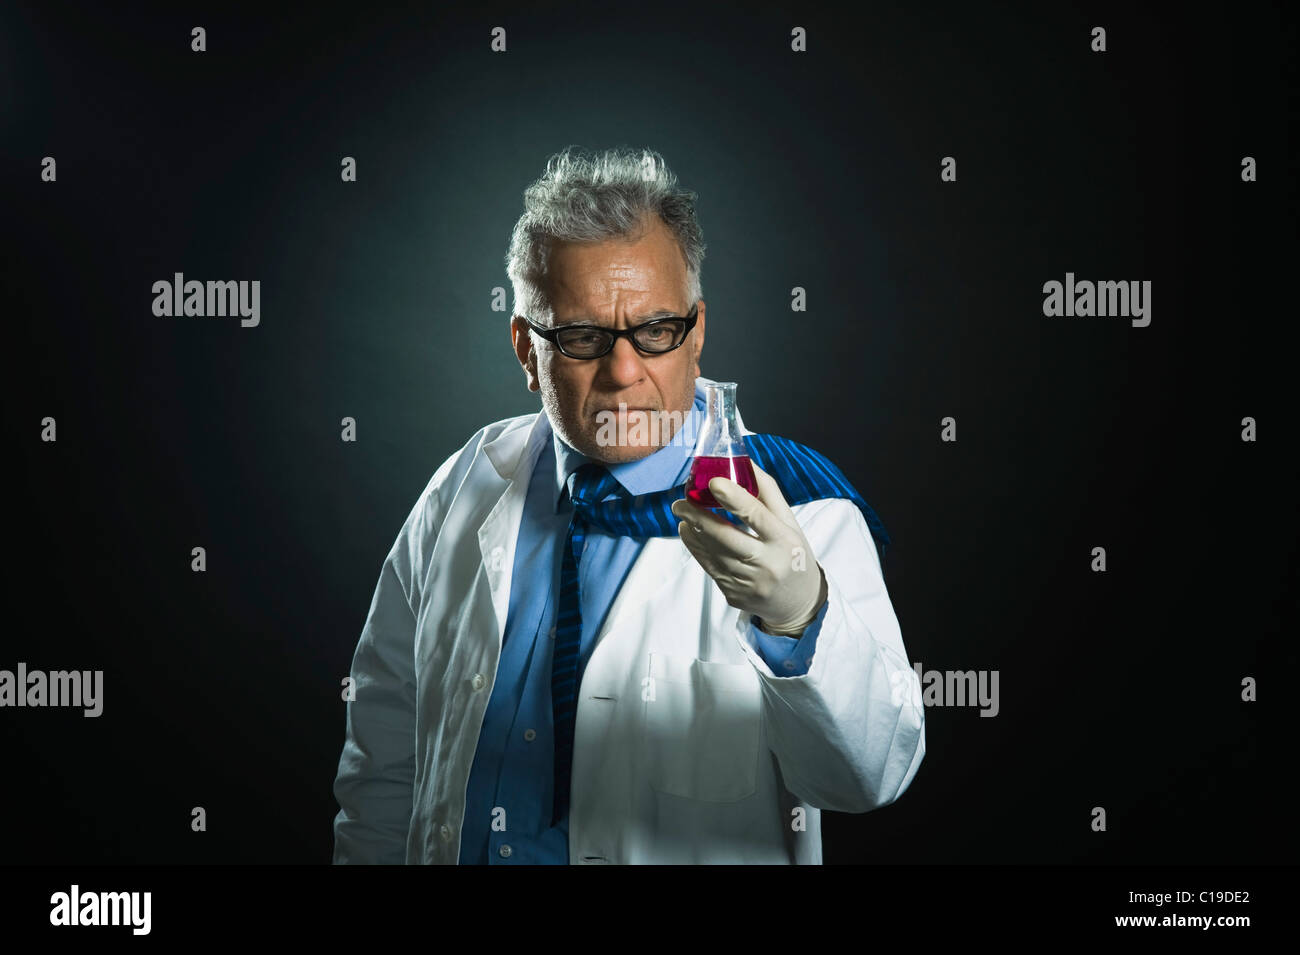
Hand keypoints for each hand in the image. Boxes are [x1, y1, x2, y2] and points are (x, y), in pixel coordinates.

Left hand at [670, 462, 827, 634]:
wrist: (799, 604)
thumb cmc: (794, 556)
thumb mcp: (790, 524)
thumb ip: (768, 494)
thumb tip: (744, 463)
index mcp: (784, 541)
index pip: (757, 515)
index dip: (734, 497)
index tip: (713, 482)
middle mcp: (767, 564)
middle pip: (725, 537)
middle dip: (698, 517)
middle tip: (680, 502)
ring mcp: (749, 583)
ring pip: (713, 553)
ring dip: (693, 531)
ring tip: (683, 514)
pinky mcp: (735, 595)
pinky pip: (710, 568)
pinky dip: (696, 548)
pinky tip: (690, 534)